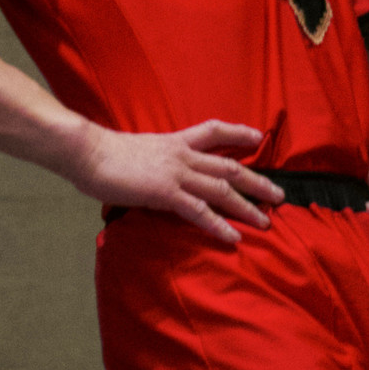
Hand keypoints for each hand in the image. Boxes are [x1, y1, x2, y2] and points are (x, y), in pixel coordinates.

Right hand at [71, 120, 284, 244]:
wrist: (89, 152)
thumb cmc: (105, 154)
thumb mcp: (138, 152)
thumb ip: (155, 162)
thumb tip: (156, 174)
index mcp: (175, 142)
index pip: (213, 131)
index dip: (238, 134)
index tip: (258, 137)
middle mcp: (182, 155)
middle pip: (229, 166)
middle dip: (257, 180)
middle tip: (279, 194)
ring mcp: (176, 173)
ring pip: (222, 189)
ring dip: (247, 206)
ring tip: (266, 221)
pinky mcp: (166, 192)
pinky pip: (199, 212)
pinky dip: (219, 225)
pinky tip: (233, 238)